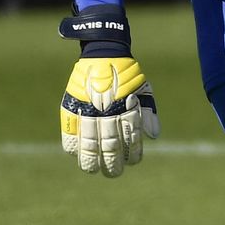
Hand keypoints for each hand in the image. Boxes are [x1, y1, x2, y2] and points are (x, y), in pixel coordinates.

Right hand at [57, 5, 157, 176]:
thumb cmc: (127, 74)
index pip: (130, 138)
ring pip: (89, 142)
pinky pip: (70, 130)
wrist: (104, 51)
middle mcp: (108, 110)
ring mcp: (89, 108)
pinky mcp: (72, 105)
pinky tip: (76, 155)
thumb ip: (148, 113)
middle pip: (109, 144)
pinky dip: (72, 145)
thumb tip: (153, 137)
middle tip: (112, 173)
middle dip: (111, 162)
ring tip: (93, 170)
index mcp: (127, 107)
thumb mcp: (144, 90)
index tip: (131, 163)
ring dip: (91, 159)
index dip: (131, 154)